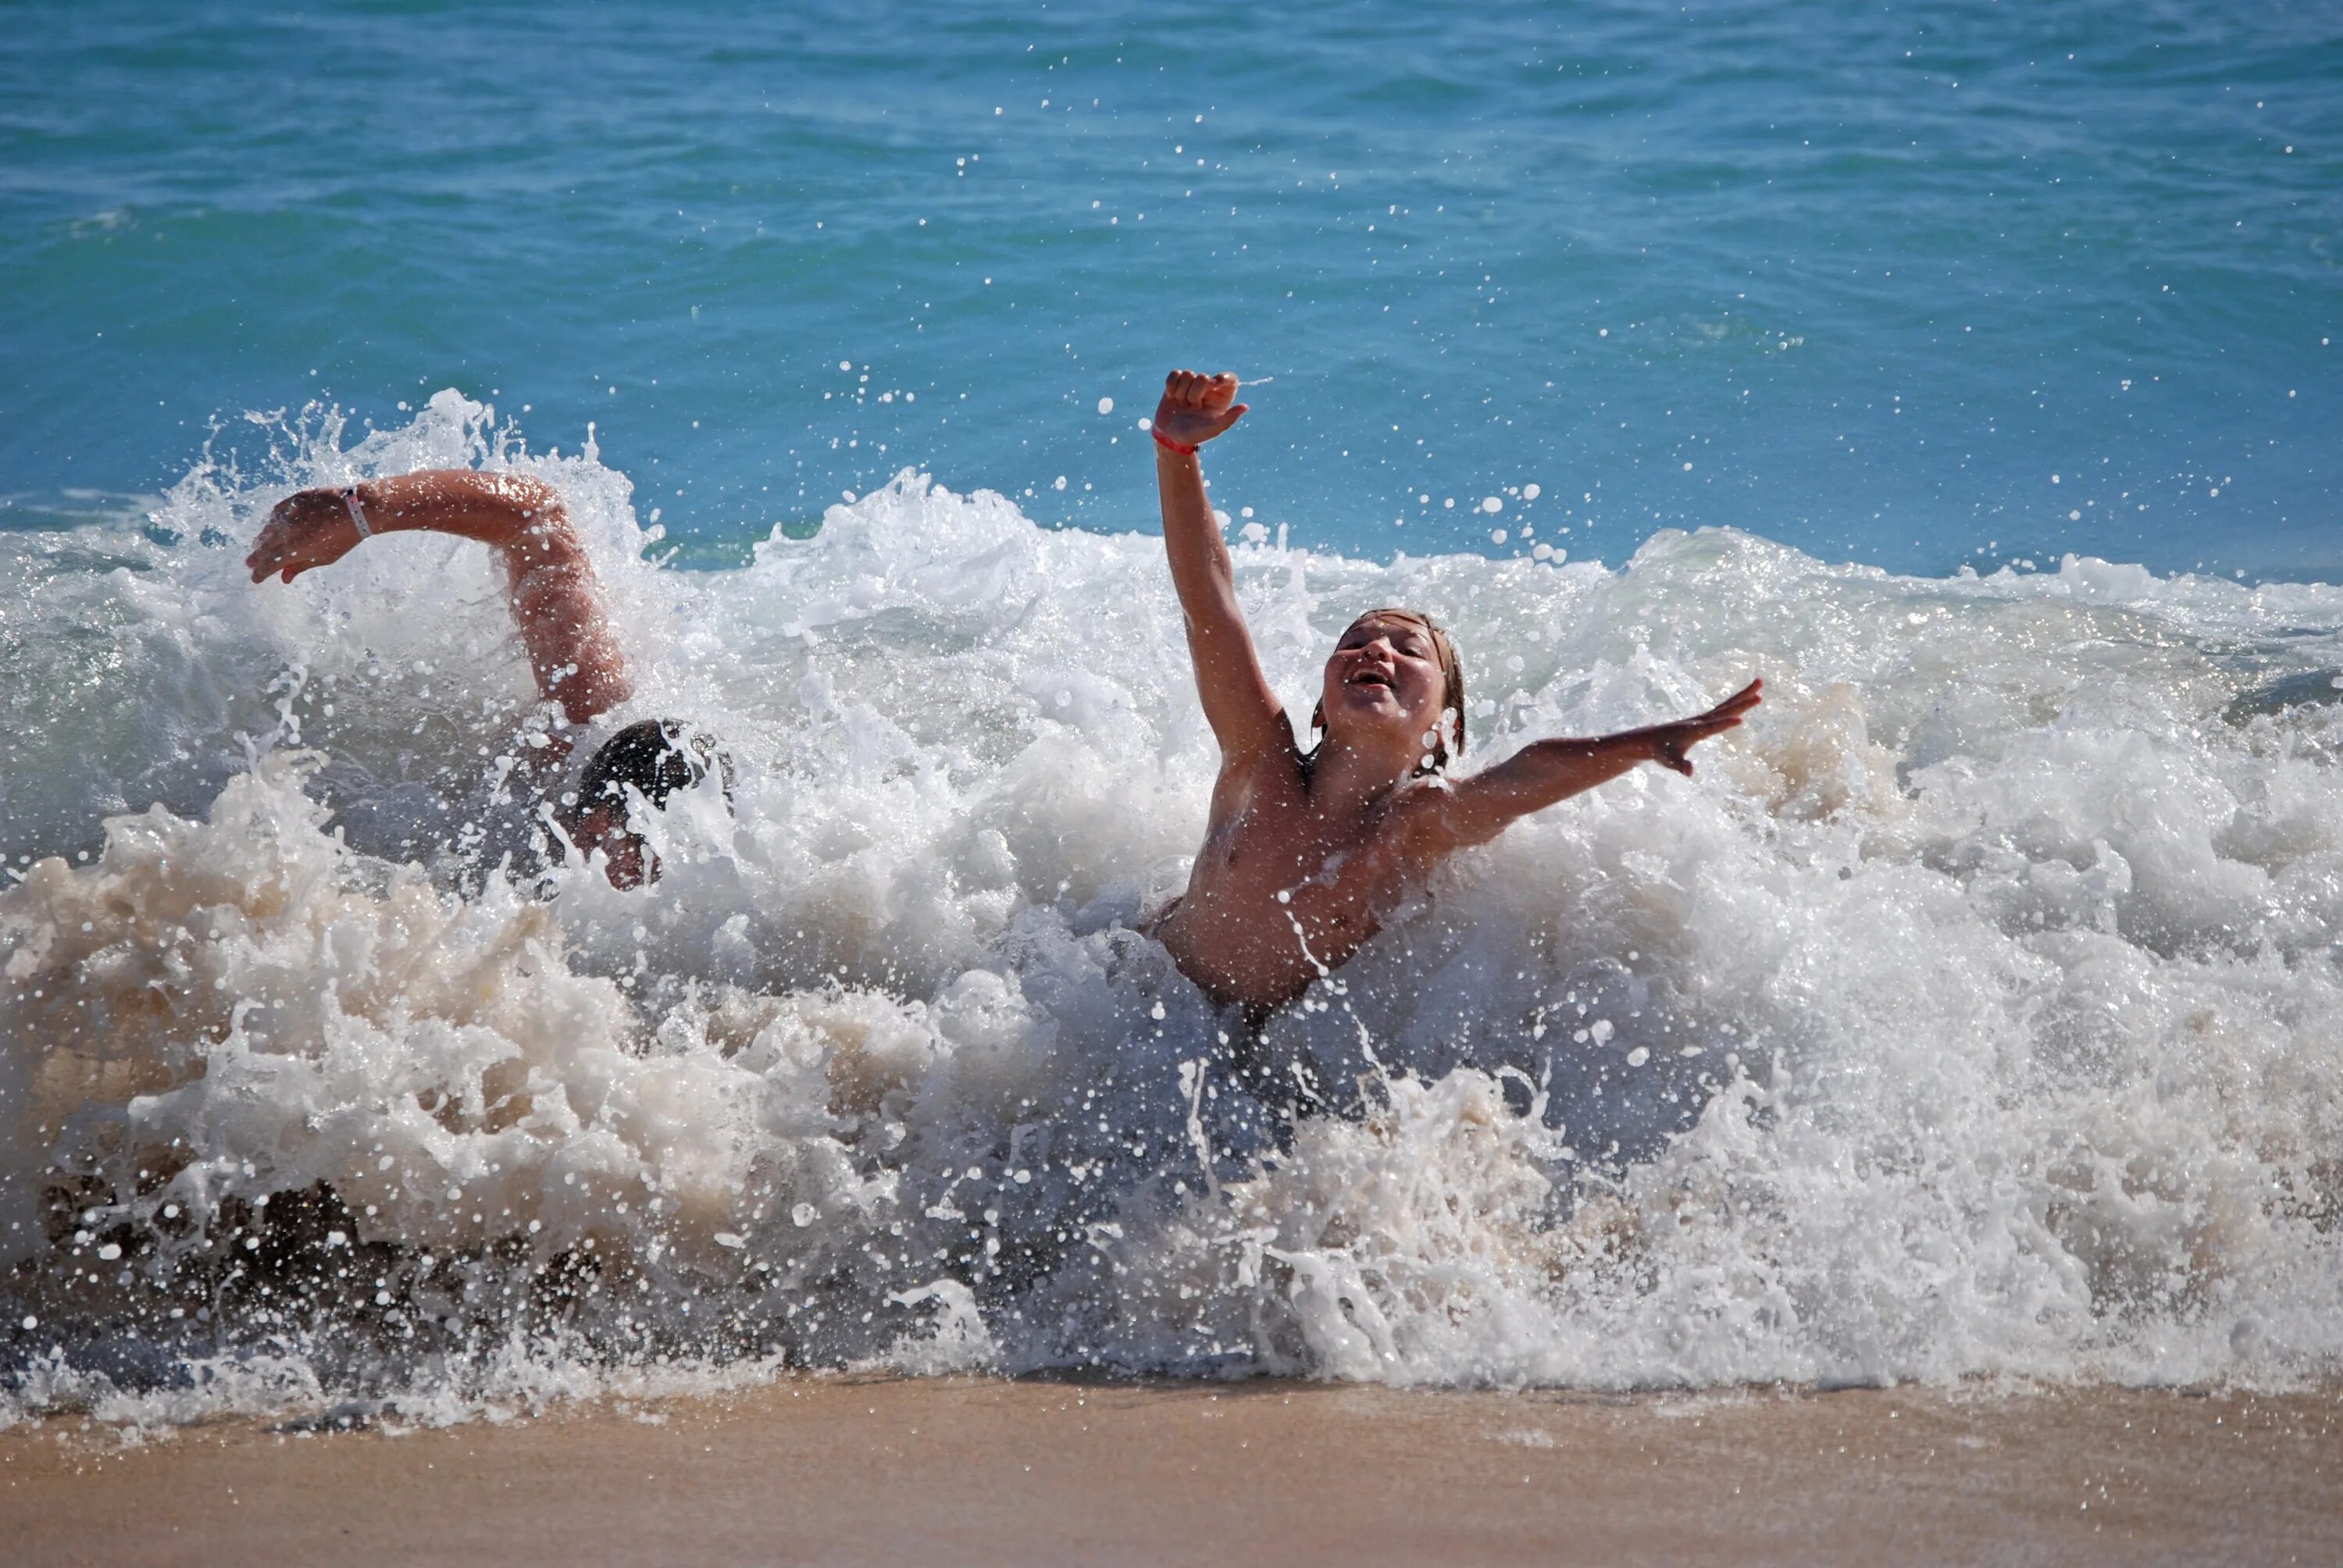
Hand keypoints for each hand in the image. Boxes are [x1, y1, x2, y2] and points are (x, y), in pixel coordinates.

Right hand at [246, 487, 367, 583]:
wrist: (357, 509)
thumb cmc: (343, 538)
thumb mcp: (324, 557)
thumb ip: (301, 566)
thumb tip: (284, 579)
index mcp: (295, 549)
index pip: (270, 564)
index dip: (261, 573)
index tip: (256, 578)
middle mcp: (288, 530)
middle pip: (265, 547)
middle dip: (257, 557)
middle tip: (250, 563)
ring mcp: (290, 513)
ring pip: (268, 529)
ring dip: (261, 540)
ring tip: (258, 546)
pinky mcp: (294, 499)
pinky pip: (276, 512)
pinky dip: (272, 521)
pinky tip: (270, 527)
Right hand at [1152, 369, 1247, 449]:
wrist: (1172, 437)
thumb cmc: (1195, 434)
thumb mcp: (1213, 429)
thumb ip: (1229, 419)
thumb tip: (1245, 407)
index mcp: (1222, 396)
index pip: (1229, 378)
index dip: (1221, 378)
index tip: (1213, 385)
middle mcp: (1208, 387)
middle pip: (1202, 377)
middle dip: (1194, 394)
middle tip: (1194, 408)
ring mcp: (1192, 383)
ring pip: (1187, 374)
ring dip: (1181, 393)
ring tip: (1183, 406)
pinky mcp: (1177, 382)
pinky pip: (1175, 374)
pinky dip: (1171, 386)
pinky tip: (1172, 398)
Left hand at [1639, 678, 1761, 775]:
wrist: (1651, 739)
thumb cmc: (1660, 751)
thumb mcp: (1669, 761)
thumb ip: (1679, 765)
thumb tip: (1689, 772)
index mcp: (1695, 730)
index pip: (1713, 727)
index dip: (1725, 725)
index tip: (1740, 720)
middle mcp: (1701, 720)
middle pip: (1726, 709)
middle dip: (1743, 701)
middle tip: (1760, 691)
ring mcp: (1704, 718)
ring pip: (1728, 704)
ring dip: (1744, 694)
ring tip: (1760, 682)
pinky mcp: (1705, 719)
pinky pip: (1725, 708)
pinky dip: (1737, 701)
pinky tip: (1747, 697)